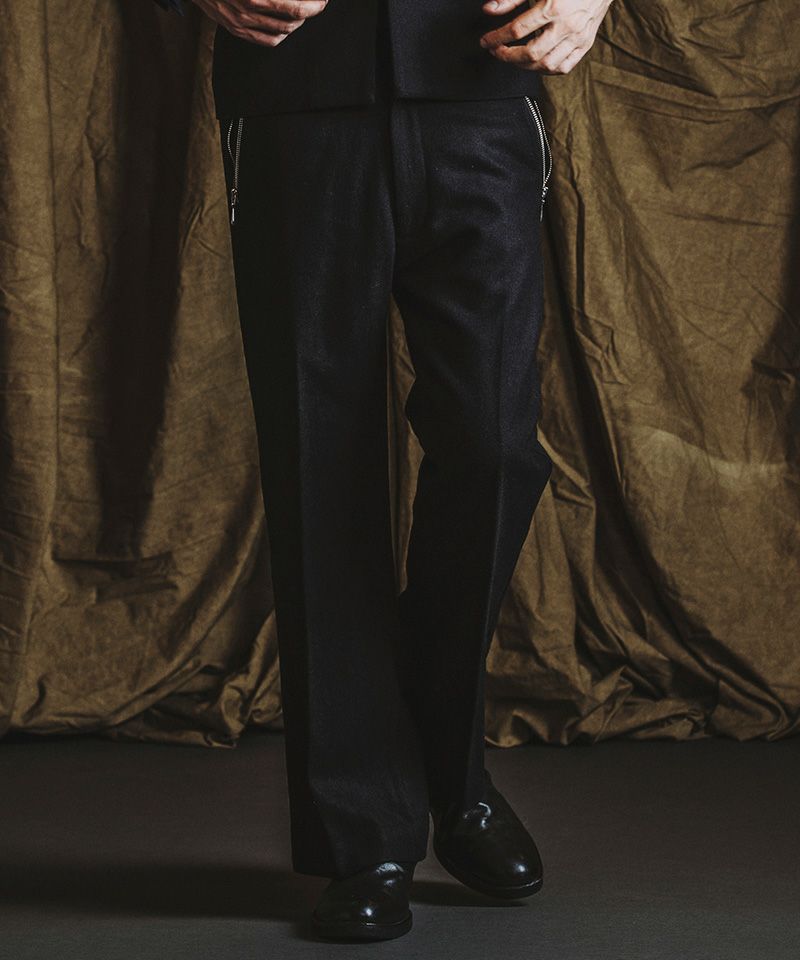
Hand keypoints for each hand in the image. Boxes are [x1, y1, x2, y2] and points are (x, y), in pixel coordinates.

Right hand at [191, 0, 329, 46]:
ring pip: (283, 31)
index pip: (293, 5)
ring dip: (299, 22)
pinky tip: (288, 25)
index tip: (322, 0)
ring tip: (304, 12)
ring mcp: (241, 22)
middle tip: (318, 3)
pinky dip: (283, 35)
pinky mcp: (237, 30)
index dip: (313, 3)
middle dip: (310, 10)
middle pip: (292, 19)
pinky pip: (268, 41)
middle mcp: (248, 9)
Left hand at [479, 0, 613, 74]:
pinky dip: (547, 70)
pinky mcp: (585, 45)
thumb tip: (489, 10)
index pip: (517, 30)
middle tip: (498, 51)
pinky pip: (564, 68)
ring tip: (515, 58)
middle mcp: (567, 25)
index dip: (497, 38)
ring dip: (525, 66)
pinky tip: (537, 63)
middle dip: (509, 57)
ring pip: (546, 66)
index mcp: (553, 7)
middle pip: (531, 54)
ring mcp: (578, 38)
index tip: (486, 42)